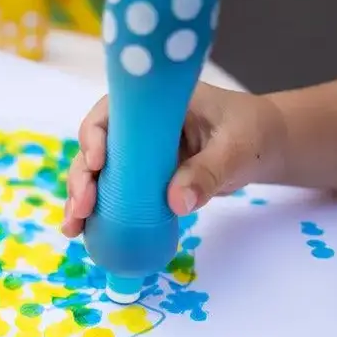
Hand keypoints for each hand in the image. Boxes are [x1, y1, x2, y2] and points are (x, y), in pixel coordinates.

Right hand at [61, 82, 286, 237]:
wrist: (263, 146)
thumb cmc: (251, 133)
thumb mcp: (236, 150)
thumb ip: (208, 172)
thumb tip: (176, 203)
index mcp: (155, 104)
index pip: (112, 111)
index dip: (96, 134)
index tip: (96, 162)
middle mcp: (138, 126)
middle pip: (96, 146)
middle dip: (81, 177)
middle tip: (81, 208)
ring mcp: (138, 153)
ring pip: (99, 173)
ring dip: (82, 199)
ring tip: (73, 229)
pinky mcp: (143, 178)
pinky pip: (116, 192)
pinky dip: (100, 212)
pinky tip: (85, 233)